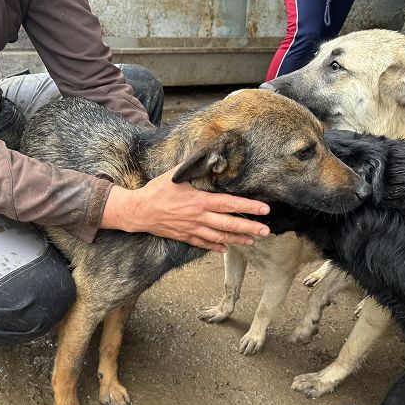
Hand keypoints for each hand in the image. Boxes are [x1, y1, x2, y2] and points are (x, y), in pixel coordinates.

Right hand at [100, 167, 269, 251]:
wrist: (138, 211)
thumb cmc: (156, 190)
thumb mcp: (176, 175)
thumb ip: (194, 166)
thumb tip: (210, 156)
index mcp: (200, 201)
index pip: (230, 204)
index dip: (249, 207)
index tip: (264, 209)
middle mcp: (199, 217)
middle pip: (230, 224)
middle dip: (249, 228)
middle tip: (266, 231)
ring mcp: (192, 229)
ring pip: (219, 236)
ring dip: (237, 239)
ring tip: (251, 241)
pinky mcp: (184, 236)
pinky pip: (203, 244)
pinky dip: (215, 246)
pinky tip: (225, 248)